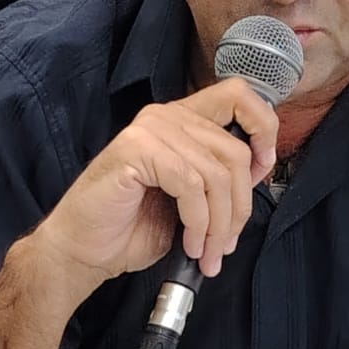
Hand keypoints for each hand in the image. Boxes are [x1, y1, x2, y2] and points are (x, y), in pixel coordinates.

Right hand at [30, 79, 278, 298]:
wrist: (85, 250)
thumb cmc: (131, 227)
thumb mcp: (190, 200)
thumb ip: (218, 179)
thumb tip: (257, 178)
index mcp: (181, 120)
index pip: (238, 96)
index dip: (263, 128)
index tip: (262, 171)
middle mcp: (166, 117)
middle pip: (235, 151)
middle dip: (239, 208)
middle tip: (225, 244)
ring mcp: (150, 130)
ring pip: (216, 174)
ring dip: (218, 224)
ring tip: (207, 253)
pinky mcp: (136, 150)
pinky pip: (190, 185)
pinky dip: (198, 221)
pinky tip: (189, 243)